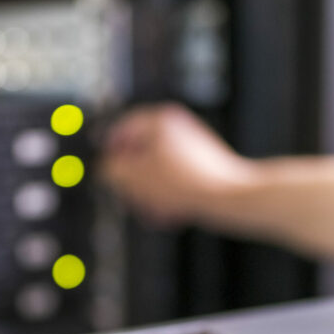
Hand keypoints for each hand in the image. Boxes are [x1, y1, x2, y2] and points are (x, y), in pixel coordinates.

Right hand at [101, 103, 257, 224]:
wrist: (229, 198)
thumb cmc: (187, 184)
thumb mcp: (134, 177)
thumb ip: (112, 170)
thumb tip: (108, 170)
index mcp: (158, 120)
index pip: (122, 130)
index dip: (109, 153)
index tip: (104, 170)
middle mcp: (177, 128)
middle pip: (140, 152)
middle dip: (133, 179)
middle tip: (129, 195)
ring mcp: (192, 147)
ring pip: (158, 170)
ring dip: (150, 191)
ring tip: (151, 209)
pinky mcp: (203, 167)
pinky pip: (176, 180)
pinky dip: (169, 195)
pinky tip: (168, 213)